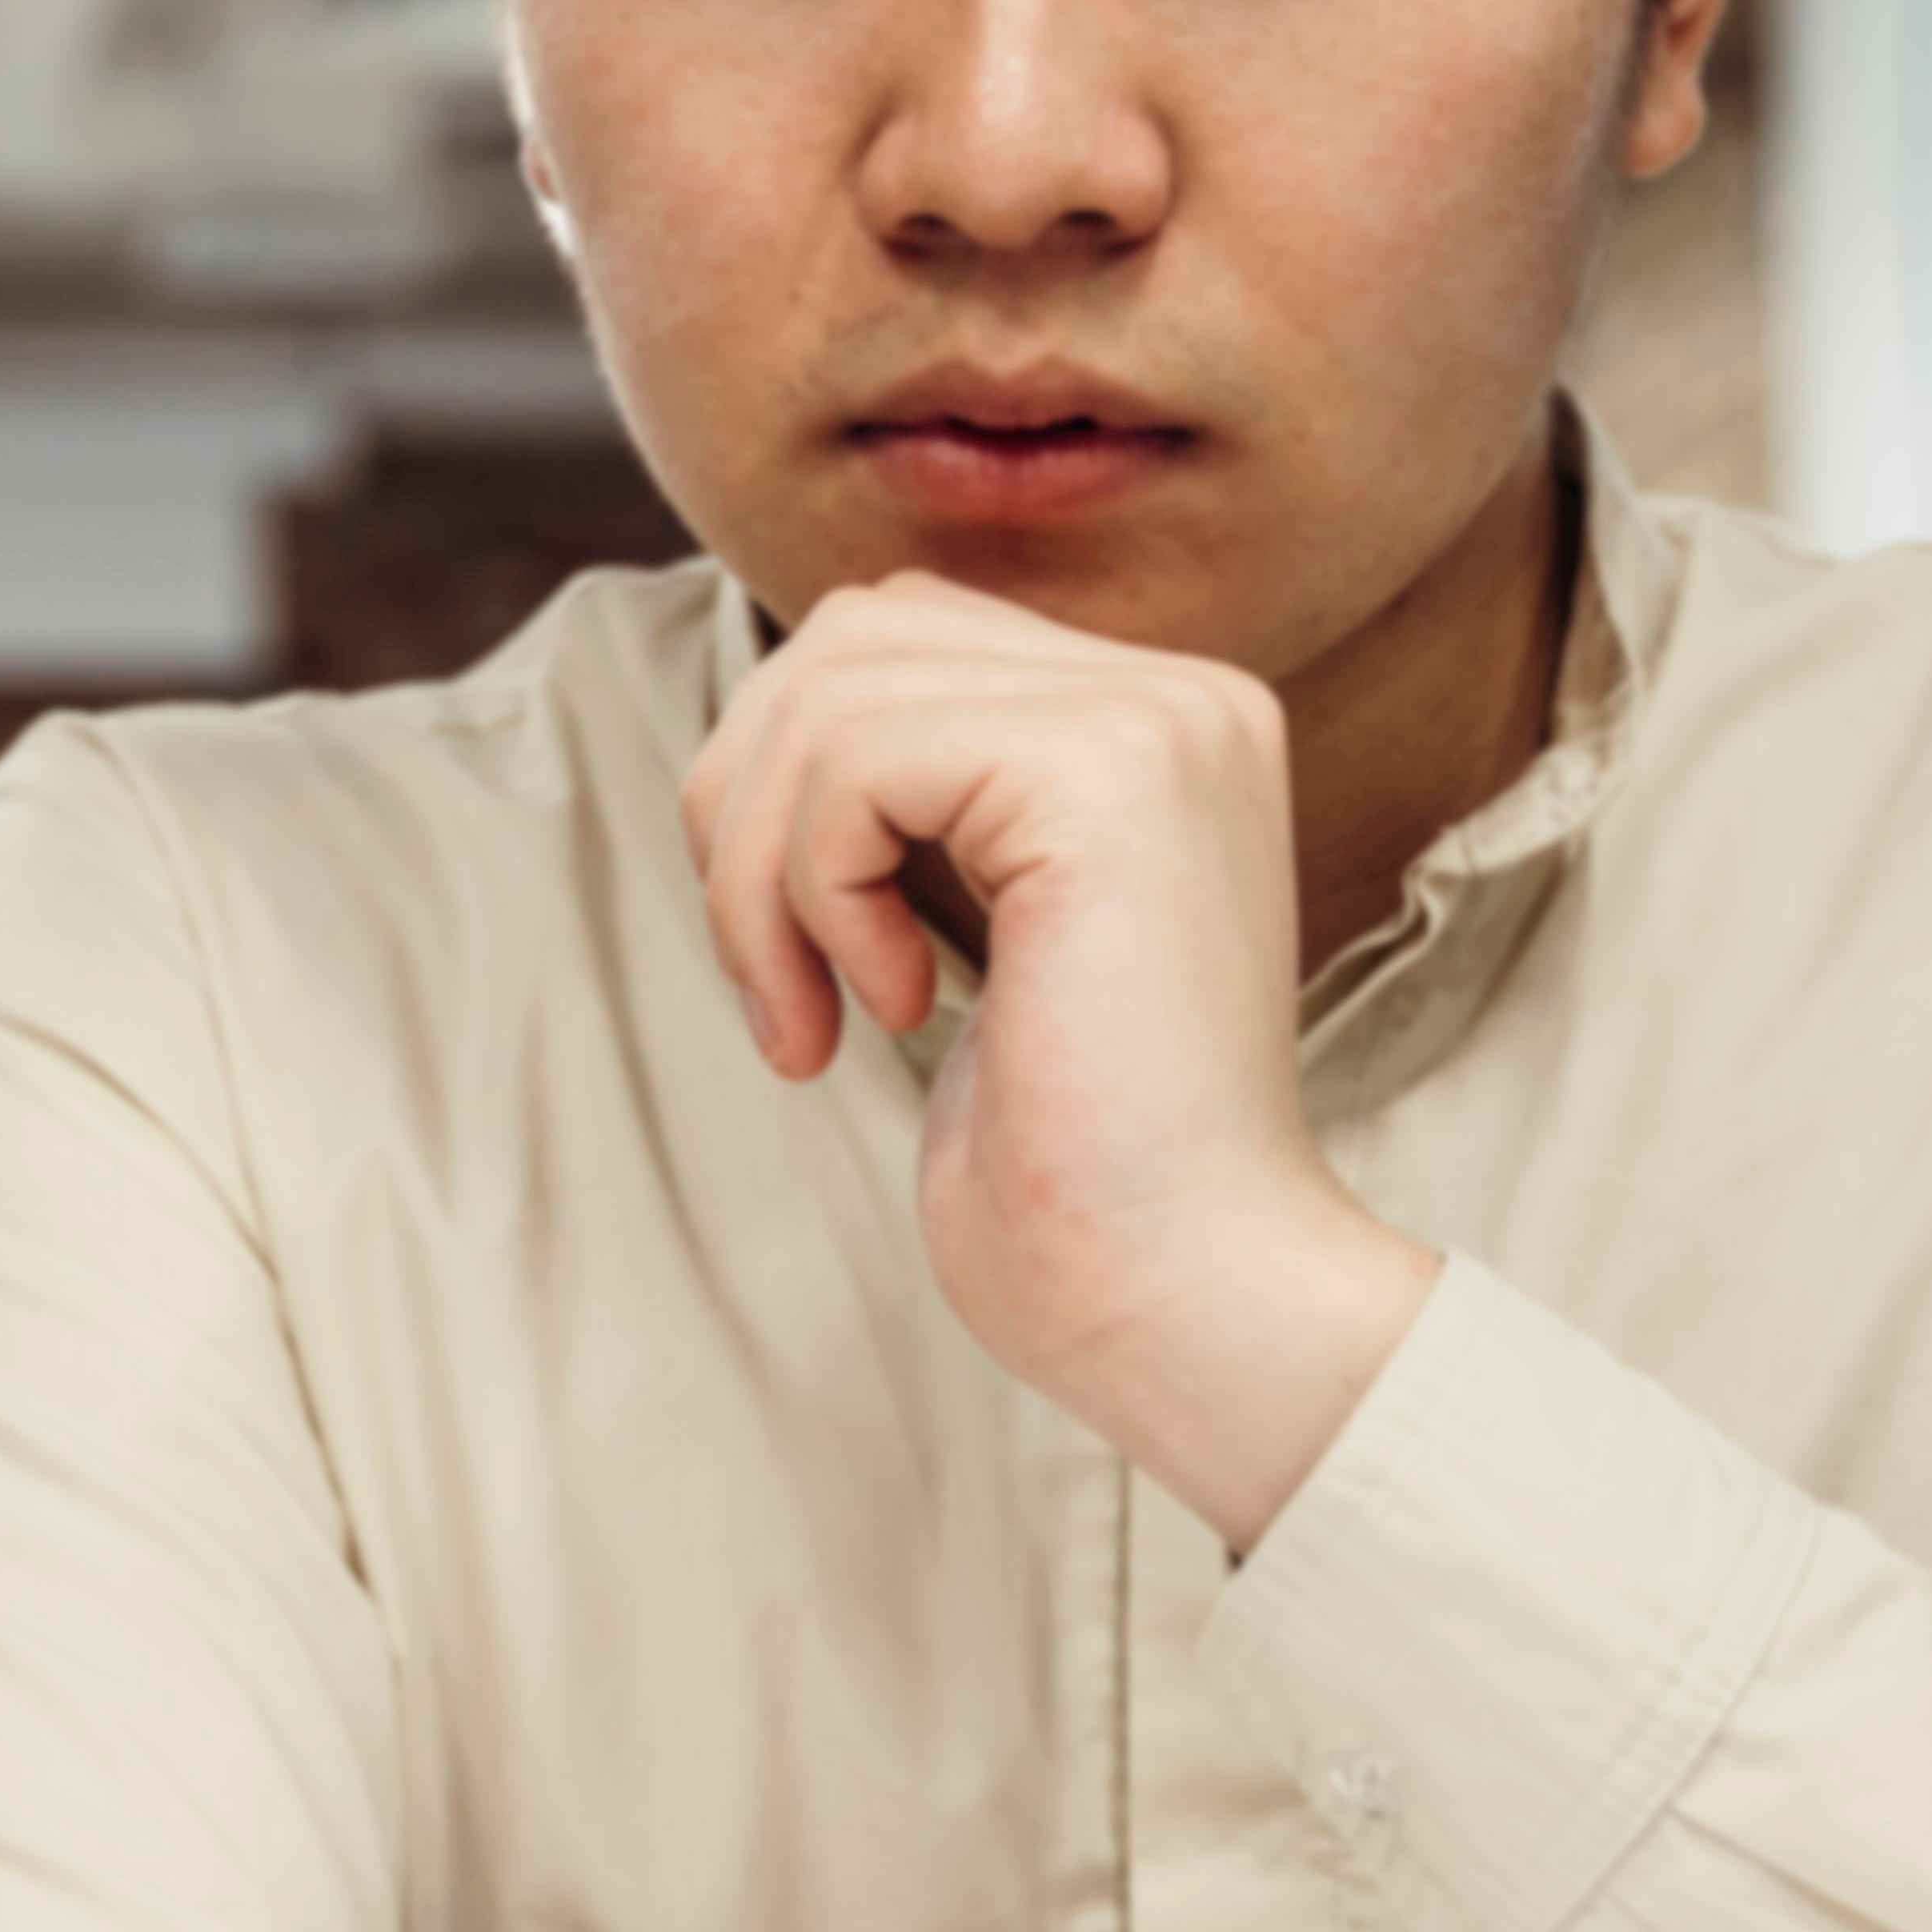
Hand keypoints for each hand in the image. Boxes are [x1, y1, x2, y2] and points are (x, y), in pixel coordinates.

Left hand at [683, 572, 1432, 1543]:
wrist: (1182, 1293)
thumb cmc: (1067, 1164)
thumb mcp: (973, 933)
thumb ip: (911, 804)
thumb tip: (760, 726)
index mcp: (1158, 725)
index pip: (892, 639)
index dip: (786, 783)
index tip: (799, 954)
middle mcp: (1181, 696)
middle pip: (849, 639)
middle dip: (749, 808)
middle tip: (775, 984)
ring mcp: (1159, 723)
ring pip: (832, 694)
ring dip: (762, 871)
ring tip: (812, 1010)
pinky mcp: (1110, 774)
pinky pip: (855, 760)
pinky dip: (813, 892)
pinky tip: (890, 1008)